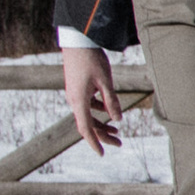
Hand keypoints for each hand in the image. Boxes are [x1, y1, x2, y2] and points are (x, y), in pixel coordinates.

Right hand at [62, 39, 122, 153]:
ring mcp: (75, 94)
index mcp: (79, 101)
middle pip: (88, 125)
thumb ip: (112, 101)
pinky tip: (110, 111)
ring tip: (117, 131)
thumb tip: (118, 119)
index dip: (94, 142)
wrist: (77, 40)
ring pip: (88, 116)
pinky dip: (99, 111)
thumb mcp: (106, 81)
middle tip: (119, 143)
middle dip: (103, 136)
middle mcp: (74, 100)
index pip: (86, 129)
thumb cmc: (91, 59)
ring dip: (102, 124)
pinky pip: (88, 105)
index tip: (102, 154)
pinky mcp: (78, 88)